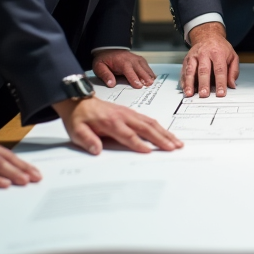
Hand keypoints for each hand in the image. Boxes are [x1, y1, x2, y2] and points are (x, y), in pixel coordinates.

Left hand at [54, 97, 181, 154]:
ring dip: (165, 133)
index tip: (149, 151)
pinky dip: (160, 127)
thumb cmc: (80, 118)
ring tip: (177, 142)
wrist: (80, 101)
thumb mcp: (76, 131)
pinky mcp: (132, 113)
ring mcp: (129, 113)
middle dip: (161, 139)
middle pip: (146, 128)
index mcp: (111, 122)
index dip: (138, 144)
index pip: (128, 135)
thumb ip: (87, 140)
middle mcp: (123, 117)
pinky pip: (149, 120)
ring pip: (151, 123)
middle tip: (174, 147)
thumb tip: (96, 149)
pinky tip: (167, 134)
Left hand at [92, 49, 155, 87]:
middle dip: (145, 77)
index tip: (138, 85)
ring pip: (144, 67)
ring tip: (152, 82)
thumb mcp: (99, 67)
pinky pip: (146, 65)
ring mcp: (136, 59)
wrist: (107, 50)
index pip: (129, 70)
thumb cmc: (104, 60)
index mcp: (121, 61)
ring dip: (149, 74)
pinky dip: (149, 71)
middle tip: (149, 84)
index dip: (134, 78)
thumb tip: (111, 83)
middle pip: (139, 69)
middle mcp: (131, 59)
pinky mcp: (139, 60)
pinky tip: (152, 77)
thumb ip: (105, 75)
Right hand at [182, 23, 238, 97]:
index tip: (221, 93)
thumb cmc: (220, 48)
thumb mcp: (232, 56)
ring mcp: (194, 57)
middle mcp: (204, 54)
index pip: (220, 70)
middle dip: (203, 84)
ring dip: (190, 83)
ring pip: (191, 70)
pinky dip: (184, 81)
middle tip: (204, 95)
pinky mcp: (186, 60)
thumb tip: (231, 85)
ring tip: (190, 93)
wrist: (207, 36)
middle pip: (204, 70)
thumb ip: (233, 71)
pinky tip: (185, 89)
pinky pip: (184, 71)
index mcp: (217, 53)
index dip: (220, 82)